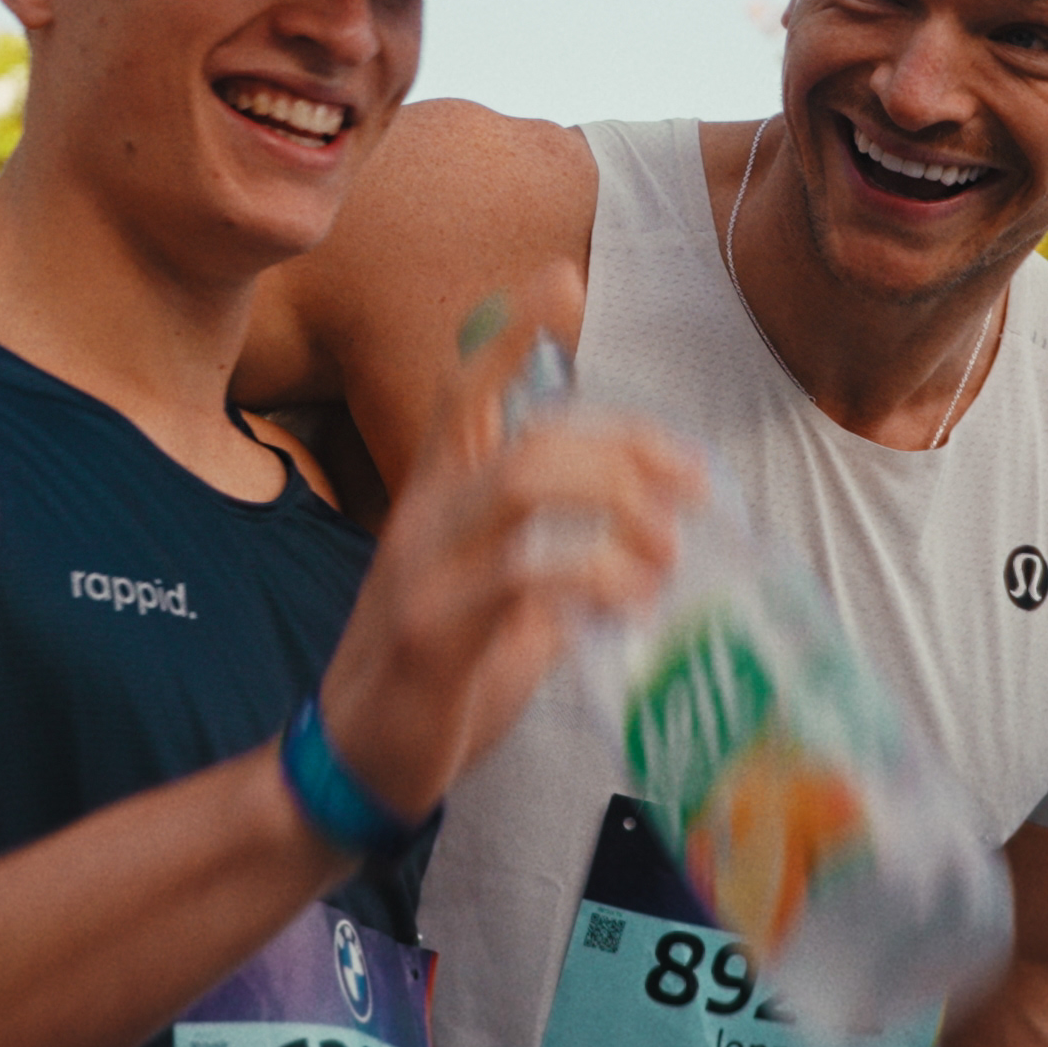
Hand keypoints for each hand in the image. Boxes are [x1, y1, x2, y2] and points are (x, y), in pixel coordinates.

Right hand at [310, 272, 700, 821]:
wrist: (357, 769)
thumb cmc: (432, 688)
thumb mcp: (497, 614)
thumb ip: (548, 574)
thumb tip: (635, 558)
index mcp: (435, 505)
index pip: (466, 392)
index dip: (511, 331)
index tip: (563, 278)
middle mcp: (423, 522)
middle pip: (527, 434)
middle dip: (624, 445)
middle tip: (690, 483)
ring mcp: (424, 573)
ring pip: (523, 483)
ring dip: (616, 501)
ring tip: (666, 549)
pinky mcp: (434, 633)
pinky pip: (525, 576)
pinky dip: (597, 578)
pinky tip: (630, 603)